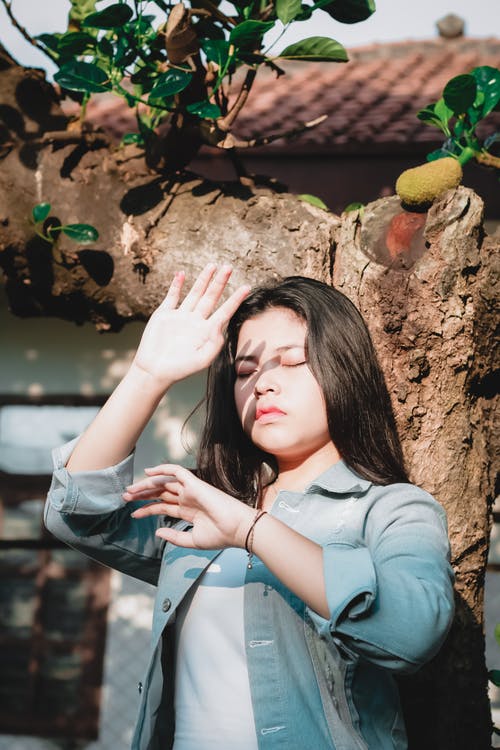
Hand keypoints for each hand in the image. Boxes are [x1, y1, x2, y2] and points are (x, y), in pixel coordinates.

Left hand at [122, 465, 254, 549]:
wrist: (236, 529)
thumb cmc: (221, 536)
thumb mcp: (192, 541)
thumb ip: (174, 537)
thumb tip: (157, 532)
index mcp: (188, 511)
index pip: (163, 507)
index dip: (147, 510)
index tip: (133, 515)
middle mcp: (188, 499)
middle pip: (160, 493)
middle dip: (142, 495)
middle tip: (125, 498)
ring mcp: (191, 490)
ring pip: (164, 483)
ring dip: (146, 485)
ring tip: (130, 490)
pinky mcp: (194, 483)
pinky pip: (176, 471)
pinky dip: (162, 469)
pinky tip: (148, 473)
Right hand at [130, 264, 249, 387]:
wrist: (155, 371)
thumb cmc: (181, 369)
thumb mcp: (203, 360)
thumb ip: (214, 343)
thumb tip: (220, 324)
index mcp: (207, 331)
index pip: (225, 311)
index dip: (235, 299)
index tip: (246, 287)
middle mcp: (195, 321)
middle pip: (211, 297)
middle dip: (220, 282)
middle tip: (229, 267)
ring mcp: (180, 316)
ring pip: (194, 293)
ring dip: (203, 279)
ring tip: (212, 265)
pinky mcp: (164, 314)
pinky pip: (172, 297)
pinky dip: (176, 285)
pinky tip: (182, 274)